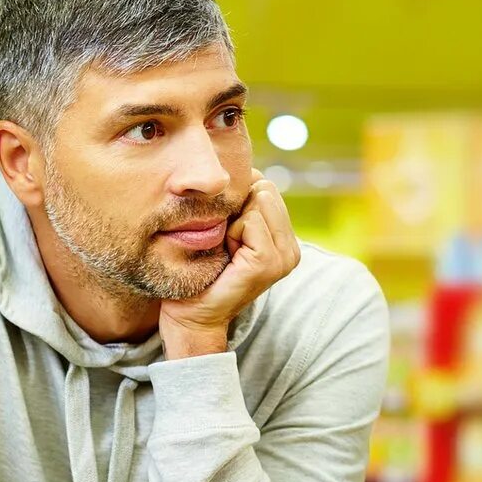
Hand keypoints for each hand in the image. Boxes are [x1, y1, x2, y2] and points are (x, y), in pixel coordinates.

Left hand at [159, 170, 299, 355]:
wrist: (190, 315)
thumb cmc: (200, 271)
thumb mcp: (224, 231)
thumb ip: (238, 206)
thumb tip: (235, 166)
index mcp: (284, 239)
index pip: (265, 186)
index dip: (238, 199)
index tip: (223, 231)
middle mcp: (291, 248)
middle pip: (265, 187)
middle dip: (237, 207)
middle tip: (223, 241)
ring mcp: (285, 256)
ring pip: (259, 199)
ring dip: (232, 220)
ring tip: (224, 248)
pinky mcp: (269, 263)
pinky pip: (251, 221)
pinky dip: (231, 232)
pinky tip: (226, 255)